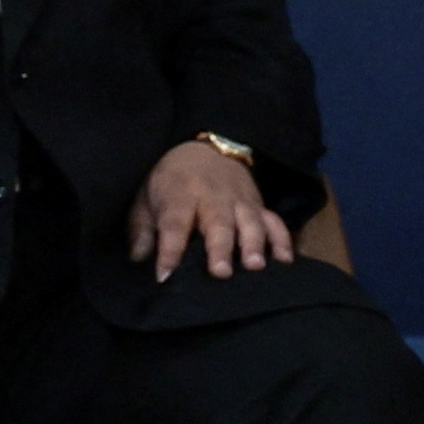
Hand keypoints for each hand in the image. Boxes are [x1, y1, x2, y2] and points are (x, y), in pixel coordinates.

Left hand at [136, 141, 296, 282]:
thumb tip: (139, 258)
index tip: (165, 275)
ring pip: (250, 222)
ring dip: (254, 244)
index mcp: (180, 196)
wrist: (207, 149)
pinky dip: (282, 239)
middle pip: (218, 223)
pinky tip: (285, 260)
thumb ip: (142, 228)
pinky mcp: (259, 205)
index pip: (174, 224)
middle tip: (221, 272)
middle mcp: (212, 198)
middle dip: (220, 248)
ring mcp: (240, 202)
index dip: (169, 250)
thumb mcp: (146, 197)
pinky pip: (274, 221)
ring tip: (255, 266)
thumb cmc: (172, 181)